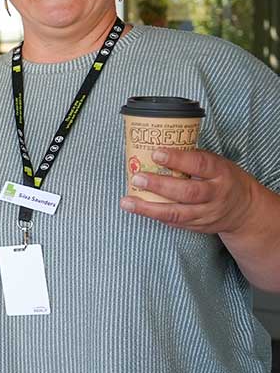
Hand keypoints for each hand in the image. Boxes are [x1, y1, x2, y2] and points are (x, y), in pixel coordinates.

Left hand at [119, 148, 256, 233]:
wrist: (245, 209)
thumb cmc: (223, 178)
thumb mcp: (216, 162)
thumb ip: (192, 157)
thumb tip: (156, 145)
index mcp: (221, 172)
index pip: (200, 164)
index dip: (177, 159)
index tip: (156, 153)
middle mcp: (216, 194)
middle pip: (187, 192)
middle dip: (159, 185)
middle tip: (137, 178)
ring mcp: (208, 213)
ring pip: (178, 213)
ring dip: (149, 208)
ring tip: (127, 202)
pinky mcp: (200, 227)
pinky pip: (176, 223)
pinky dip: (156, 216)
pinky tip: (139, 209)